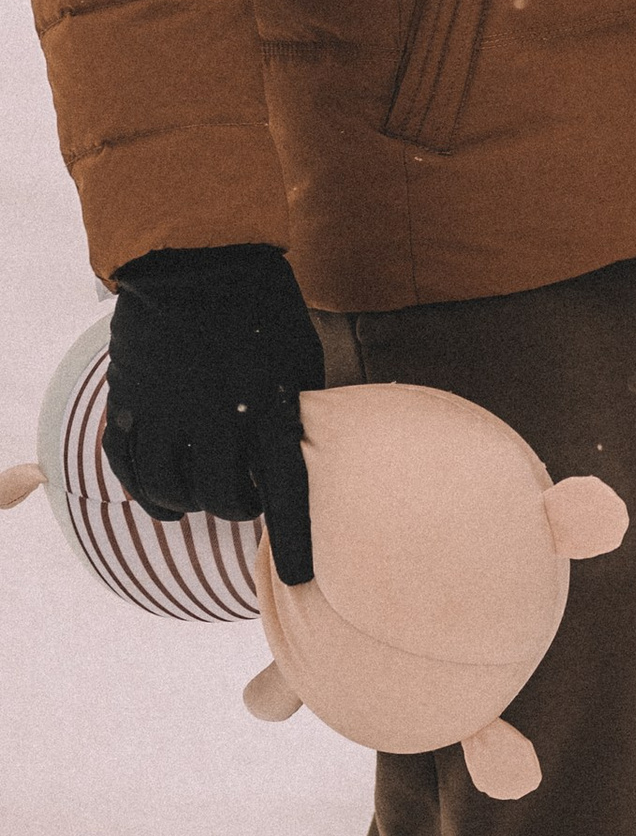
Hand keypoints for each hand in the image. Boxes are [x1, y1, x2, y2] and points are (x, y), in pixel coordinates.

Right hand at [105, 244, 324, 582]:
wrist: (200, 259)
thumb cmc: (266, 306)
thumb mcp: (302, 358)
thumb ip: (299, 409)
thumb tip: (309, 450)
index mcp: (269, 408)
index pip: (286, 490)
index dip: (295, 539)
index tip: (302, 576)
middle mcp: (217, 419)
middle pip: (220, 497)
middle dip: (234, 510)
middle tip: (240, 505)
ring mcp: (168, 409)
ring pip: (167, 487)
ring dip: (181, 505)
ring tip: (191, 505)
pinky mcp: (132, 396)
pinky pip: (126, 459)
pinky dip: (138, 484)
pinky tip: (153, 492)